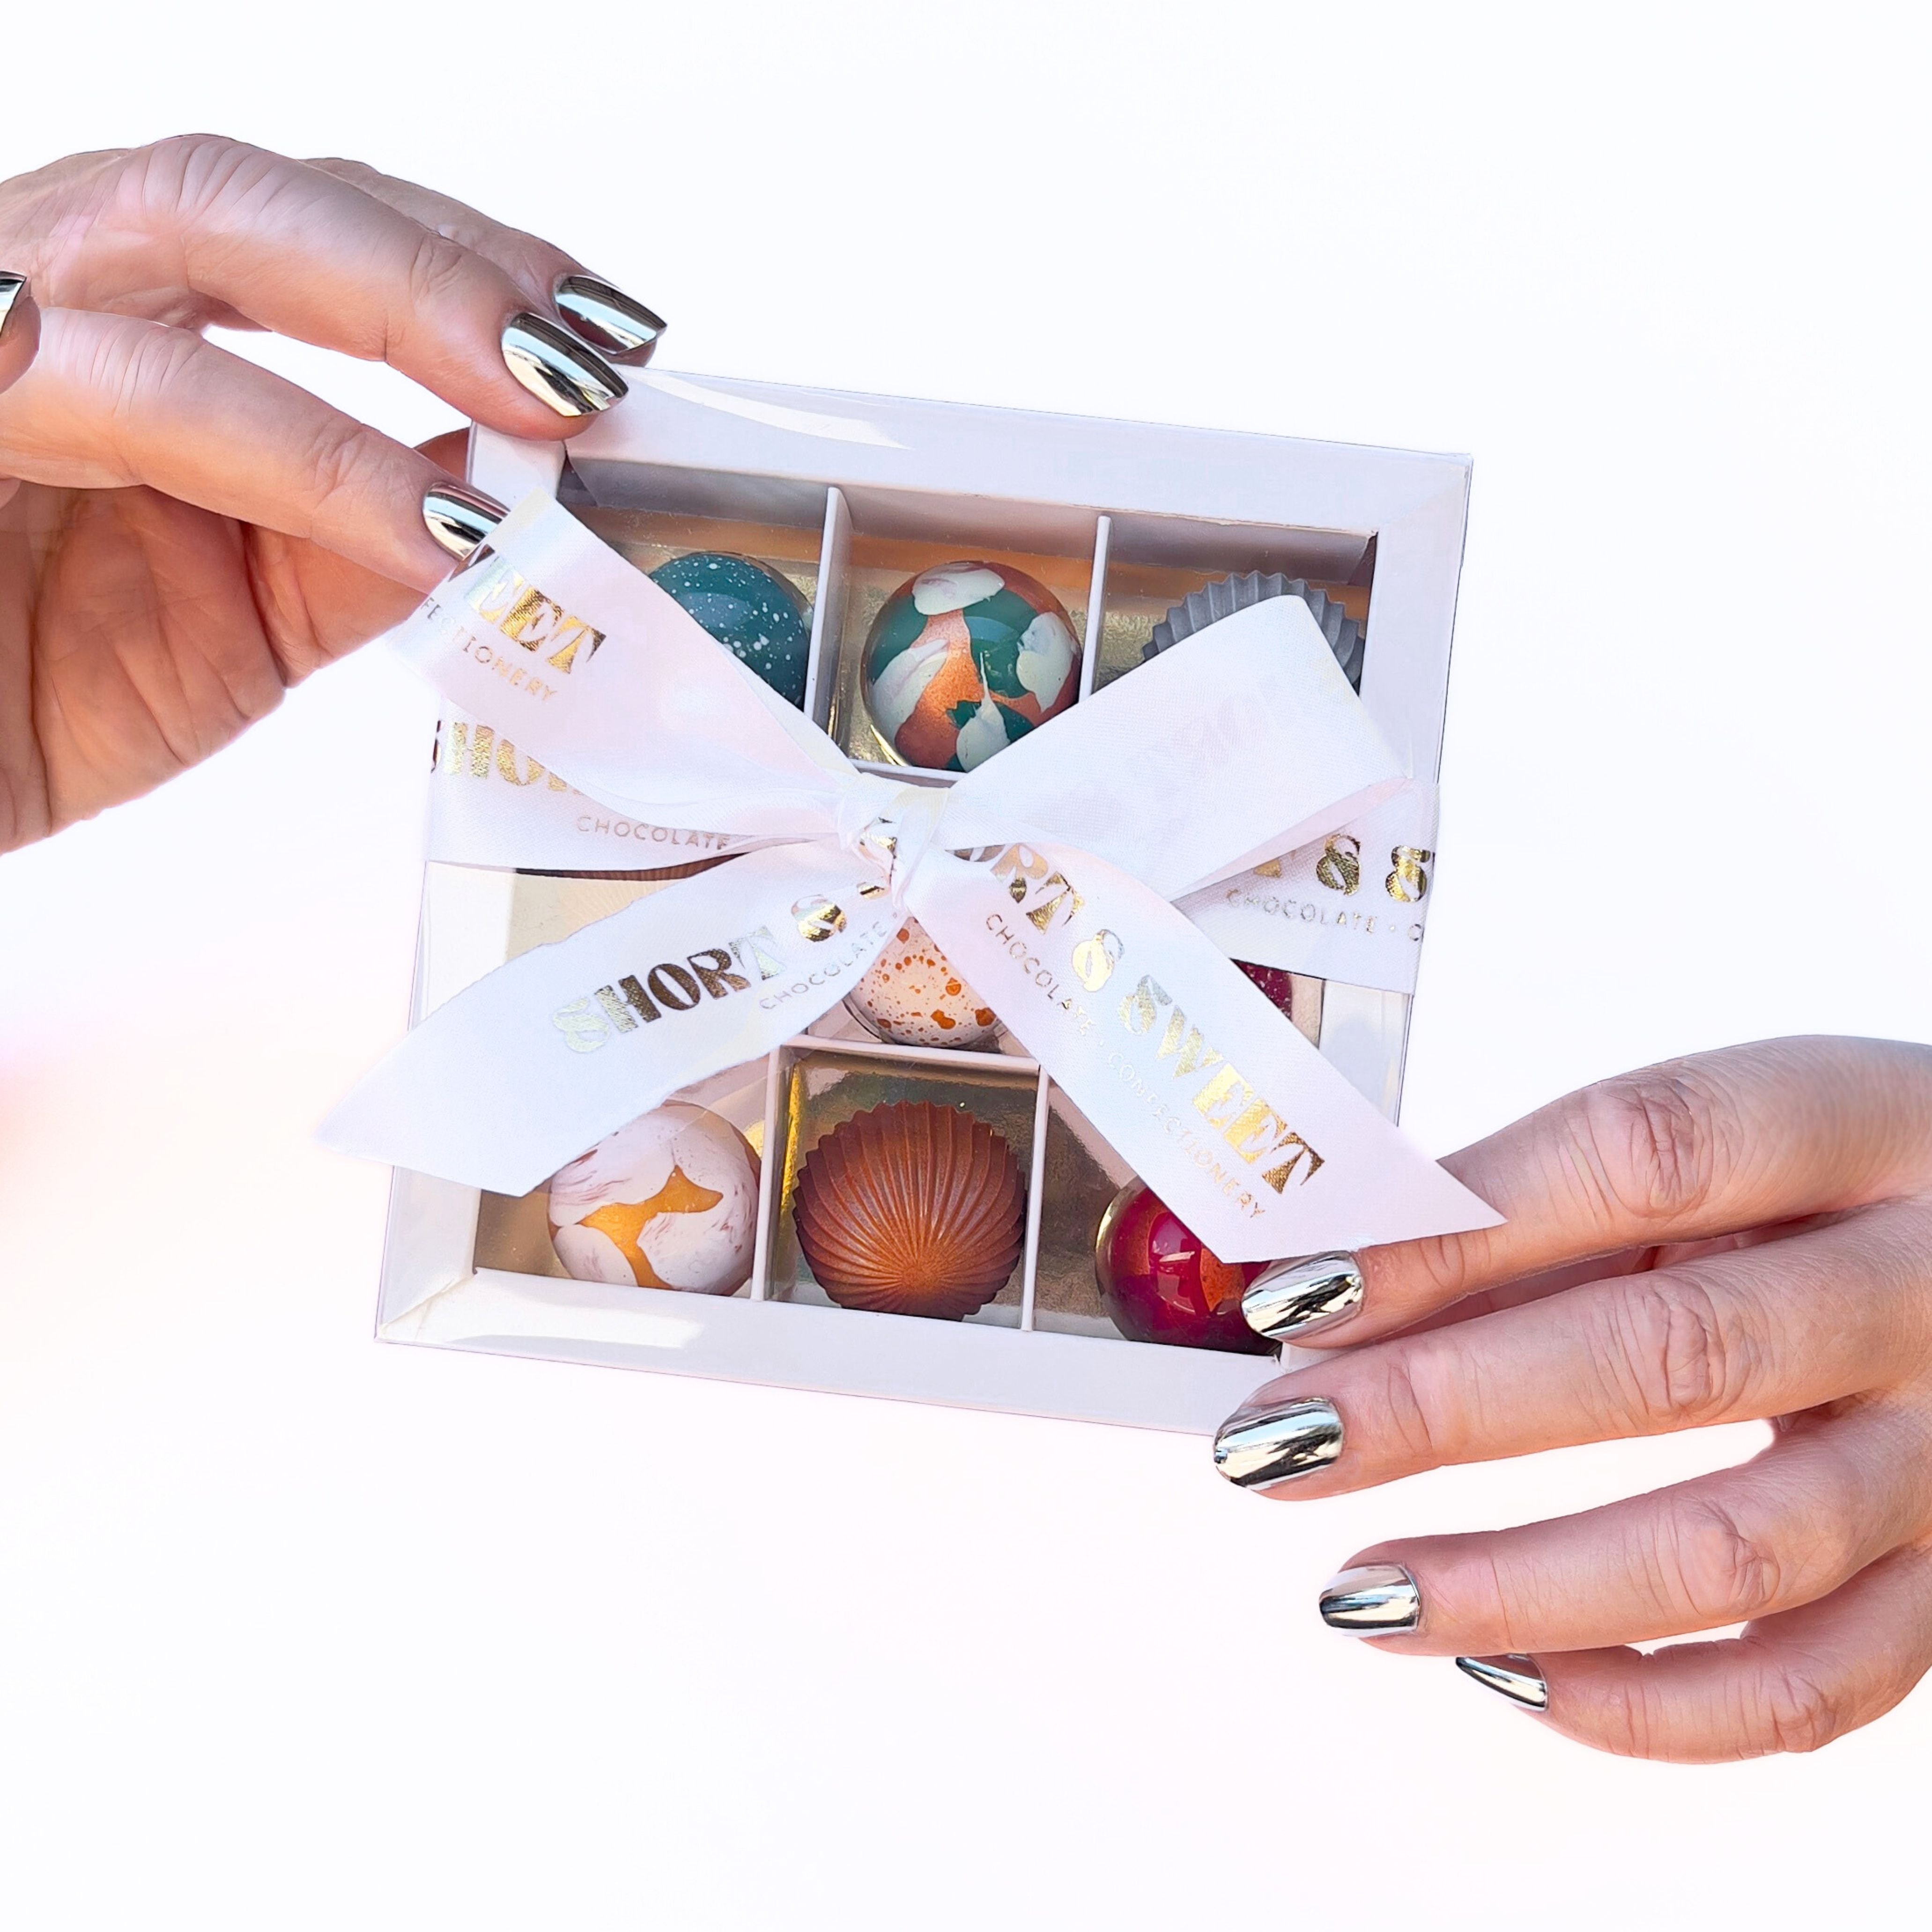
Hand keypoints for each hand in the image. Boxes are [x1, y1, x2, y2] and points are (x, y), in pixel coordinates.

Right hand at [0, 135, 666, 850]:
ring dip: (390, 316)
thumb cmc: (29, 691)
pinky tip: (419, 529)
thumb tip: (520, 493)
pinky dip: (293, 455)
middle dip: (438, 264)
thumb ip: (366, 541)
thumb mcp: (246, 620)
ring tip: (536, 418)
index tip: (602, 330)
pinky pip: (114, 389)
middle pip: (250, 195)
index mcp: (123, 322)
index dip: (459, 260)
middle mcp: (43, 288)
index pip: (303, 229)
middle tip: (585, 355)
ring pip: (182, 238)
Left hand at [1214, 1036, 1931, 1761]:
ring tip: (1355, 1592)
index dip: (1451, 1233)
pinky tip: (1506, 1673)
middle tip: (1273, 1445)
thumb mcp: (1711, 1145)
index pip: (1638, 1157)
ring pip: (1738, 1553)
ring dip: (1516, 1585)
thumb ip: (1535, 1207)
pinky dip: (1648, 1703)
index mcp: (1854, 1122)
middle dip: (1439, 1410)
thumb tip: (1331, 1295)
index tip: (1294, 1293)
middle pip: (1670, 1357)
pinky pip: (1816, 1685)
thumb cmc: (1829, 1183)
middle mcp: (1928, 1285)